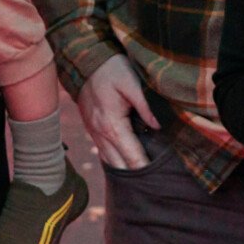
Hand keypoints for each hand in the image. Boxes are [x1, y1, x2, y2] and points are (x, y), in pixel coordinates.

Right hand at [76, 54, 157, 170]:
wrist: (84, 59)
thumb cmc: (111, 68)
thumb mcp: (132, 81)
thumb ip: (145, 105)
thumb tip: (158, 126)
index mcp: (112, 125)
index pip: (131, 155)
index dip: (145, 168)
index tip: (159, 179)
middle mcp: (100, 133)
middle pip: (119, 165)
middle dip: (136, 176)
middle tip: (155, 184)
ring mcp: (93, 132)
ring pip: (109, 161)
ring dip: (124, 170)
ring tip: (142, 181)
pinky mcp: (91, 128)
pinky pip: (103, 152)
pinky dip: (114, 161)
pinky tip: (124, 165)